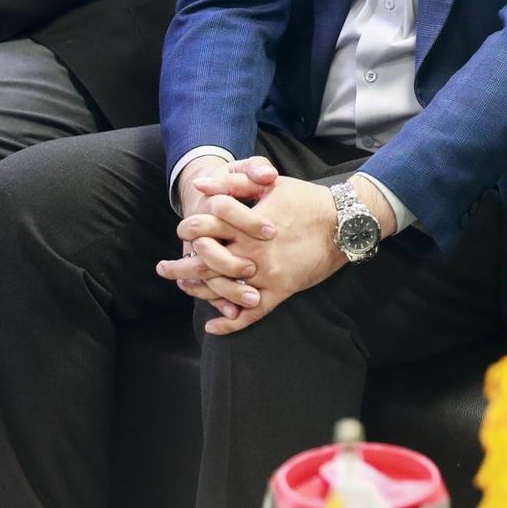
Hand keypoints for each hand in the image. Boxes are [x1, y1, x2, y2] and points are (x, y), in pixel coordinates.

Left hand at [168, 172, 345, 336]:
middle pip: (204, 262)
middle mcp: (252, 251)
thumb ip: (233, 182)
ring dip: (198, 292)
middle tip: (164, 268)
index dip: (188, 228)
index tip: (183, 230)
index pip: (204, 227)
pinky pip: (251, 314)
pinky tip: (214, 326)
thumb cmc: (305, 199)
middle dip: (180, 266)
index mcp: (246, 223)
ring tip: (185, 287)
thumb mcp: (269, 184)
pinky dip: (230, 324)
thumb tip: (200, 185)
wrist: (342, 223)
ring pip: (222, 290)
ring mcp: (265, 274)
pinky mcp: (280, 291)